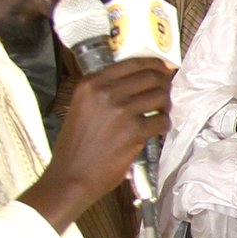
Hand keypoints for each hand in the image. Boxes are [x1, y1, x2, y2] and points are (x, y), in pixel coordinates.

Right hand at [23, 57, 170, 231]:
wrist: (71, 175)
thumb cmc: (76, 143)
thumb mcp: (83, 105)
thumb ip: (105, 90)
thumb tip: (139, 79)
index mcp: (91, 82)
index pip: (133, 63)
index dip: (154, 64)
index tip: (165, 68)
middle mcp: (106, 92)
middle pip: (151, 77)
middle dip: (164, 84)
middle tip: (165, 94)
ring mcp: (122, 111)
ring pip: (160, 97)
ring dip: (165, 105)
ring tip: (160, 113)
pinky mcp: (134, 131)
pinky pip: (162, 121)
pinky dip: (163, 126)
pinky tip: (156, 130)